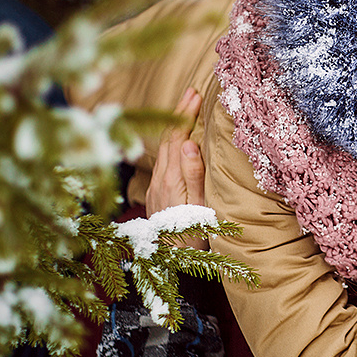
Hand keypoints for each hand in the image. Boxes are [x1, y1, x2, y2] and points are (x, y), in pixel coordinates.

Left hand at [144, 88, 207, 247]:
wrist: (172, 264)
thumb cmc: (194, 237)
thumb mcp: (200, 207)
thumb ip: (194, 175)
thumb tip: (189, 143)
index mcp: (171, 180)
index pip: (177, 138)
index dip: (185, 114)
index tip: (196, 94)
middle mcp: (159, 180)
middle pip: (168, 139)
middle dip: (180, 114)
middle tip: (192, 92)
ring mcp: (156, 187)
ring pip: (164, 149)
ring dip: (175, 127)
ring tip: (186, 109)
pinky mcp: (157, 195)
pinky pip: (163, 161)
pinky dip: (172, 143)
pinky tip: (178, 141)